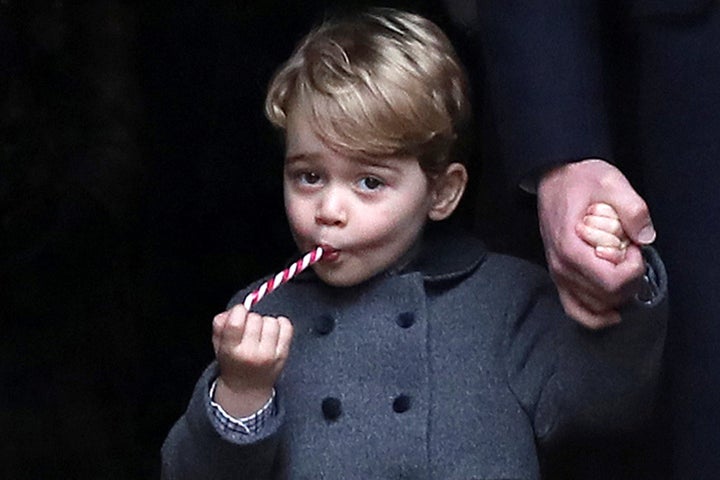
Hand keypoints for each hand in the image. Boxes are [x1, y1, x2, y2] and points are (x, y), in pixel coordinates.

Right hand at [212, 304, 292, 416]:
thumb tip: (237, 309)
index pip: (237, 322)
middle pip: (255, 319)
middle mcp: (252, 354)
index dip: (238, 311)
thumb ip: (220, 324)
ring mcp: (270, 355)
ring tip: (260, 332)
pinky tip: (273, 331)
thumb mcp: (218, 345)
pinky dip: (281, 324)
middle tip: (248, 329)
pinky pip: (287, 327)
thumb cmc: (232, 362)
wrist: (247, 390)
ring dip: (266, 322)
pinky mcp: (283, 355)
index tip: (239, 315)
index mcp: (231, 351)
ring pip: (272, 322)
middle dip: (251, 319)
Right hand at [537, 159, 654, 328]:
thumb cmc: (580, 180)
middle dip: (629, 281)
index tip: (634, 247)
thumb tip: (647, 236)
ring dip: (617, 295)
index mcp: (571, 248)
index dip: (633, 269)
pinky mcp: (559, 277)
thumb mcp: (611, 182)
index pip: (611, 281)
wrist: (554, 177)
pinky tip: (612, 312)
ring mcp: (558, 275)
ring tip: (622, 271)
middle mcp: (561, 268)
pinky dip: (595, 317)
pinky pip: (575, 309)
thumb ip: (633, 208)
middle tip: (632, 255)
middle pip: (606, 297)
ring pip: (594, 307)